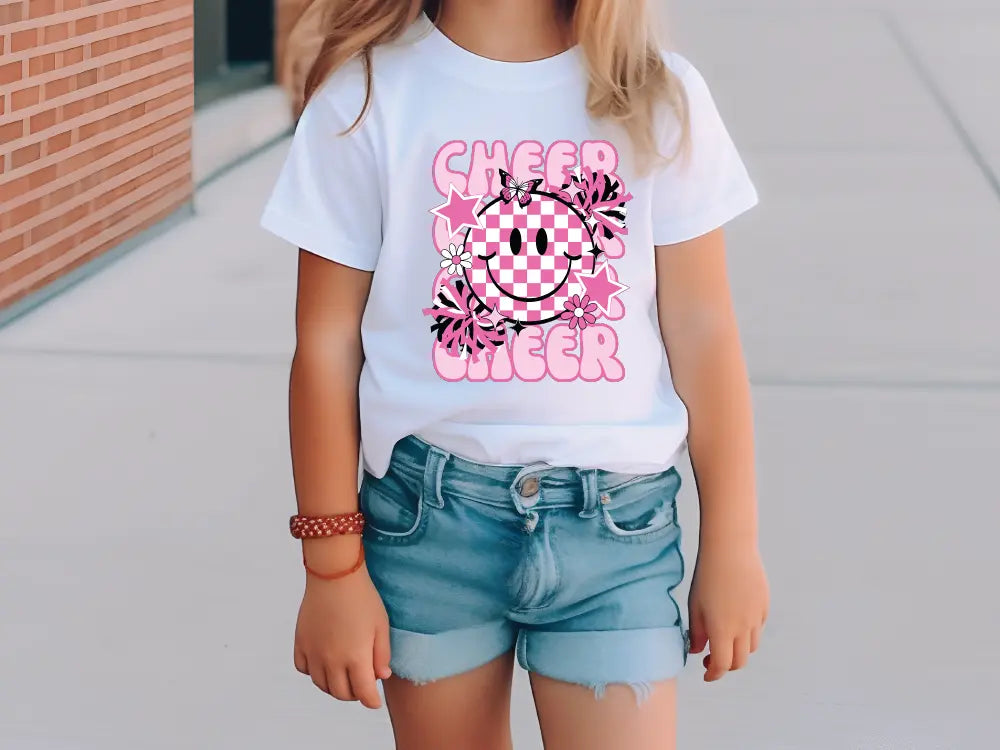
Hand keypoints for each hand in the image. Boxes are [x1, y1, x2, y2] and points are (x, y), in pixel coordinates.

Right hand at [294, 539, 391, 707]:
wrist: (334, 575)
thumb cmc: (362, 597)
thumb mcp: (381, 625)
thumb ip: (382, 654)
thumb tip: (381, 676)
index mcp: (355, 657)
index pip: (363, 693)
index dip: (371, 701)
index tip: (375, 701)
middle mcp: (331, 660)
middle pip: (341, 693)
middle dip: (354, 694)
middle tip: (362, 685)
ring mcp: (313, 652)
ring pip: (321, 684)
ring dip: (334, 686)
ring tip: (344, 677)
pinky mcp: (301, 642)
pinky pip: (303, 668)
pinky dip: (313, 672)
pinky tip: (323, 663)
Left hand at [687, 540, 768, 681]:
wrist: (730, 549)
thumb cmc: (707, 575)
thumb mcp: (694, 605)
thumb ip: (696, 632)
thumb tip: (697, 651)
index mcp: (722, 630)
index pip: (721, 665)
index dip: (713, 674)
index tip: (706, 674)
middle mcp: (743, 628)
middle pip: (739, 661)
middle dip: (726, 666)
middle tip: (712, 659)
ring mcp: (757, 617)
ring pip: (752, 647)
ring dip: (738, 650)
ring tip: (724, 639)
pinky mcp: (764, 605)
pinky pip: (758, 628)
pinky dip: (748, 633)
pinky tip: (736, 621)